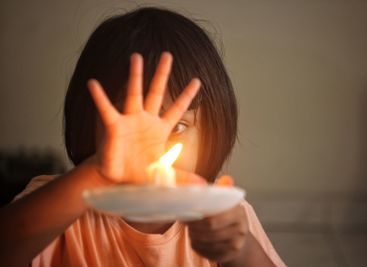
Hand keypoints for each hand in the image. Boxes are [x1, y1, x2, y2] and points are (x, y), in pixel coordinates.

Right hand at [88, 52, 200, 183]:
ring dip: (135, 76)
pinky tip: (94, 83)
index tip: (197, 80)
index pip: (177, 109)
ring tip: (136, 57)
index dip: (186, 95)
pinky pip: (106, 110)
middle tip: (167, 55)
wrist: (117, 179)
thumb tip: (203, 185)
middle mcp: (145, 120)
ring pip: (134, 94)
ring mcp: (130, 121)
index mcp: (160, 129)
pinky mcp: (114, 127)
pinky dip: (100, 98)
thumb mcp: (163, 174)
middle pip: (156, 92)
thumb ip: (183, 177)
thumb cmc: (139, 172)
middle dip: (162, 74)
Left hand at [187, 176, 248, 262]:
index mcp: (239, 212)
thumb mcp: (227, 200)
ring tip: (190, 228)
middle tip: (184, 221)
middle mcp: (241, 230)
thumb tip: (226, 178)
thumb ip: (223, 189)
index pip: (214, 218)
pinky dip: (198, 245)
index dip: (197, 217)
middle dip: (194, 226)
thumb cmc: (228, 215)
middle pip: (209, 231)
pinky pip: (207, 252)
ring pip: (206, 242)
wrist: (240, 236)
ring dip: (194, 235)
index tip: (187, 212)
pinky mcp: (228, 255)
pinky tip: (196, 238)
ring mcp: (236, 244)